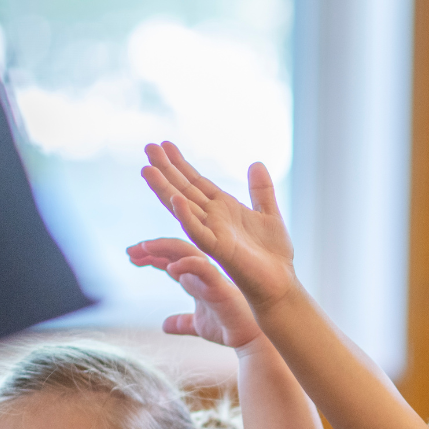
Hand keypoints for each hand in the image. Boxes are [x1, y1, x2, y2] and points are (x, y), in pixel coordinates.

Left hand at [127, 237, 262, 348]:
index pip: (170, 260)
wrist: (250, 341)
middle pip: (174, 250)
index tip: (131, 257)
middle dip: (151, 248)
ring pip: (186, 250)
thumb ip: (182, 322)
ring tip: (143, 249)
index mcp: (196, 279)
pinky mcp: (219, 286)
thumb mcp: (197, 325)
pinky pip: (202, 268)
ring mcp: (211, 276)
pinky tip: (170, 269)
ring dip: (163, 247)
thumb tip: (165, 325)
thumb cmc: (228, 329)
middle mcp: (202, 273)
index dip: (150, 256)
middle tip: (130, 251)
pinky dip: (186, 264)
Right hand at [141, 142, 296, 311]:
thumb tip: (256, 163)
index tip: (165, 145)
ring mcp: (214, 234)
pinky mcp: (219, 250)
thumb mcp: (270, 214)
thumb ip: (261, 190)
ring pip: (183, 208)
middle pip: (184, 190)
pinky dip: (187, 216)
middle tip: (148, 147)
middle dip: (166, 170)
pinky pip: (199, 233)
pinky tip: (176, 200)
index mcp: (224, 209)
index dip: (181, 164)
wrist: (281, 284)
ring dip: (165, 189)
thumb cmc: (275, 255)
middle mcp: (214, 220)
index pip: (196, 182)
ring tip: (147, 170)